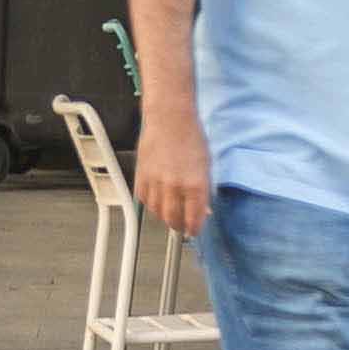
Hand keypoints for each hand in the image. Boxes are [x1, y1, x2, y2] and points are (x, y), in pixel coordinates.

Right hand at [133, 108, 212, 238]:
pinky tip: (157, 199)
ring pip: (156, 212)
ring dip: (164, 215)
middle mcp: (174, 185)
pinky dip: (150, 203)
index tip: (194, 231)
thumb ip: (204, 190)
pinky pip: (143, 199)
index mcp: (195, 184)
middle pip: (173, 219)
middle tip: (182, 225)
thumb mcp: (207, 165)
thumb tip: (203, 209)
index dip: (194, 229)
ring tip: (170, 212)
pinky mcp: (141, 176)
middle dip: (178, 226)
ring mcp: (156, 181)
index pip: (194, 218)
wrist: (170, 118)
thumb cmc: (191, 136)